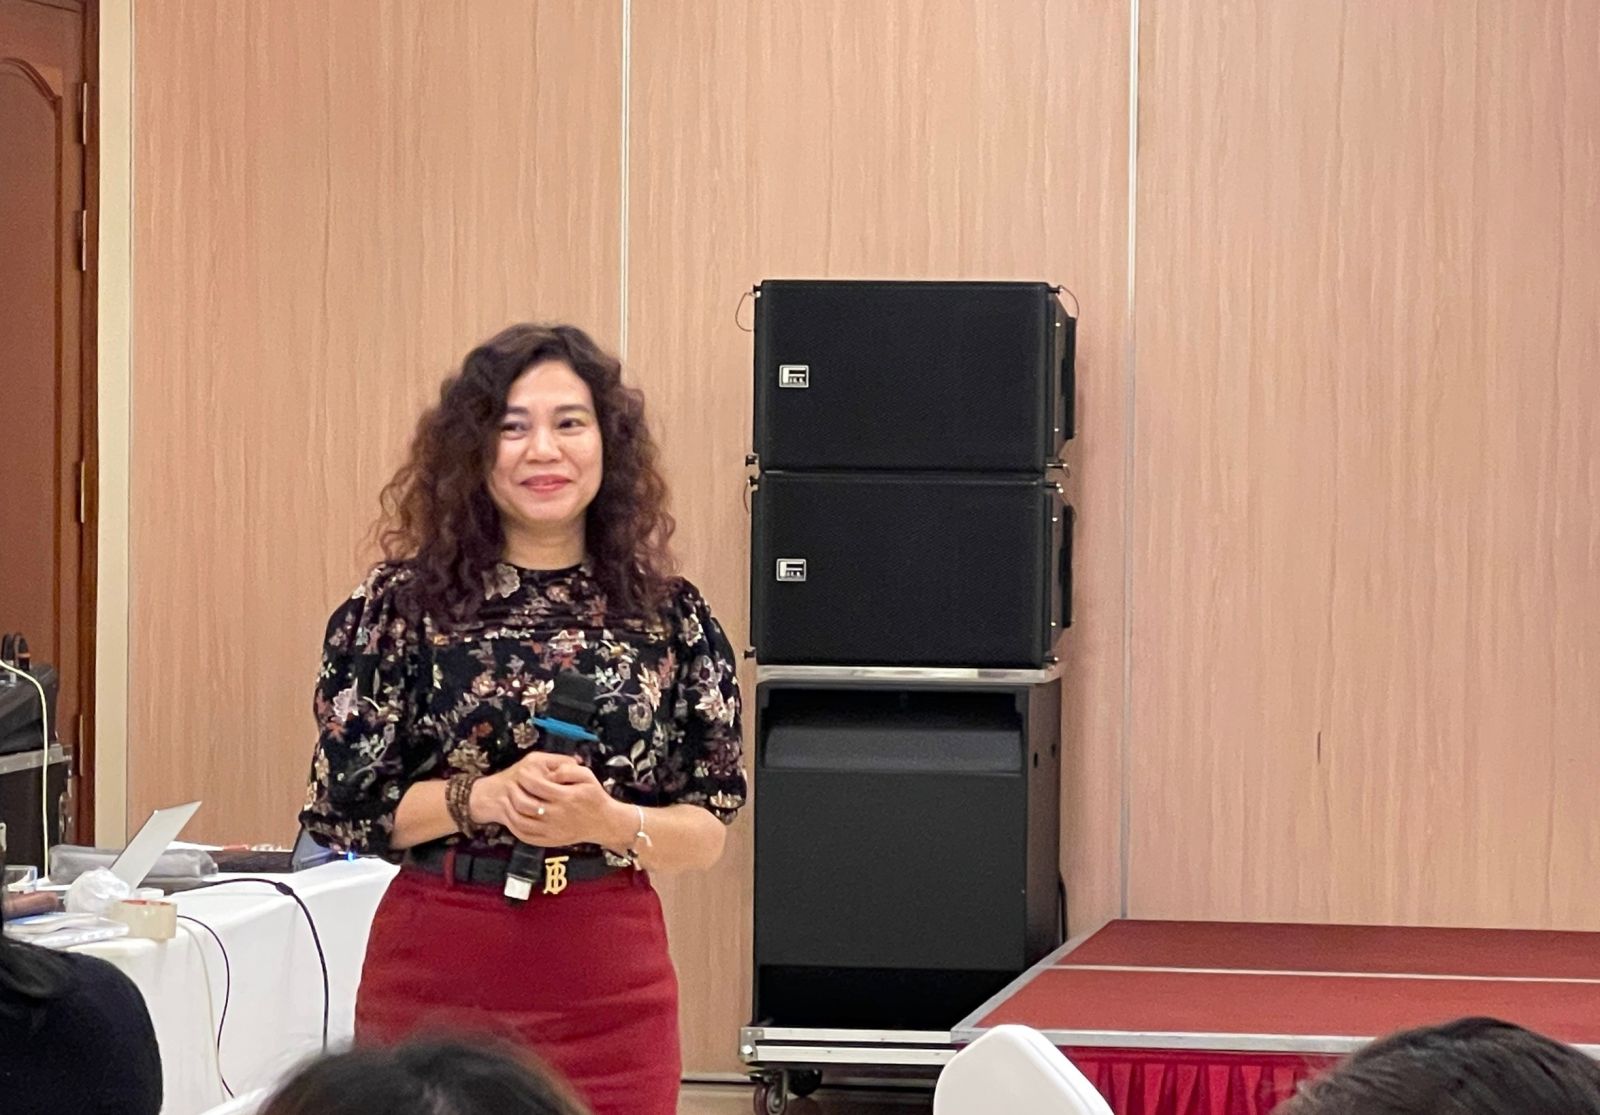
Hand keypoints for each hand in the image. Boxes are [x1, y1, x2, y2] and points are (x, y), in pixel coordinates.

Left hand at [469, 751, 631, 848]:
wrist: (603, 822)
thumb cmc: (595, 797)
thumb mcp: (587, 776)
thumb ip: (569, 769)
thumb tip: (552, 770)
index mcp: (565, 797)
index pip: (537, 785)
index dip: (525, 777)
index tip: (521, 771)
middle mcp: (557, 815)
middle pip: (526, 804)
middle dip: (515, 792)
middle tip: (511, 784)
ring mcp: (552, 830)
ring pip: (522, 822)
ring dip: (511, 811)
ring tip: (508, 801)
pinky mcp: (549, 840)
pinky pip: (526, 836)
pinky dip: (515, 827)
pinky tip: (513, 818)